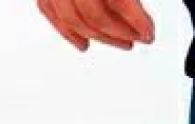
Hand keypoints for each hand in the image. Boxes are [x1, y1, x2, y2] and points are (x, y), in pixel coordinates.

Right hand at [38, 0, 154, 50]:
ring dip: (97, 37)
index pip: (118, 1)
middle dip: (118, 32)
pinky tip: (83, 44)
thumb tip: (137, 16)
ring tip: (117, 42)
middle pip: (94, 16)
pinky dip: (67, 32)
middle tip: (136, 39)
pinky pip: (50, 15)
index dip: (136, 20)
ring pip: (72, 21)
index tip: (148, 32)